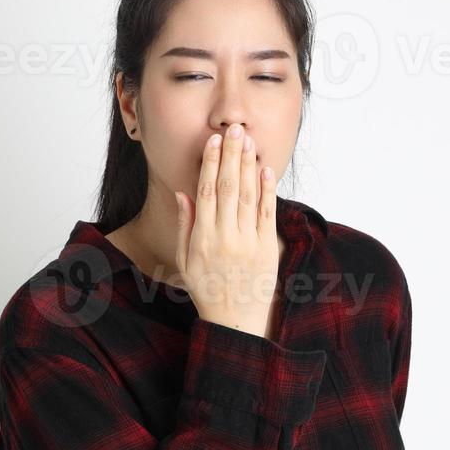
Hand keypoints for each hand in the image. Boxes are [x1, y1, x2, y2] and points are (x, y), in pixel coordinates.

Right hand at [172, 124, 279, 337]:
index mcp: (201, 239)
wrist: (236, 320)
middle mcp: (224, 238)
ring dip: (248, 165)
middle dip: (231, 155)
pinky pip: (267, 213)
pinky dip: (267, 190)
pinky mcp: (267, 248)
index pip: (205, 192)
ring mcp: (248, 243)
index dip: (209, 164)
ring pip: (247, 196)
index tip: (213, 141)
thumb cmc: (207, 288)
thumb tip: (182, 192)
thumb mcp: (186, 260)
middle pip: (228, 187)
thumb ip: (186, 225)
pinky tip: (265, 169)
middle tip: (234, 129)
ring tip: (248, 141)